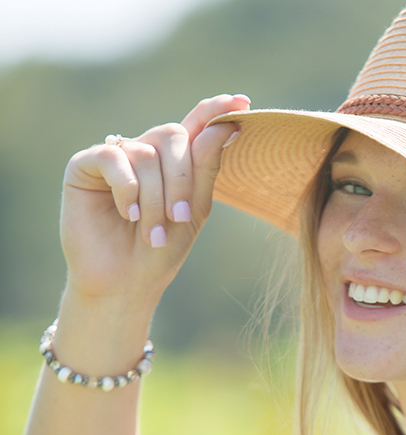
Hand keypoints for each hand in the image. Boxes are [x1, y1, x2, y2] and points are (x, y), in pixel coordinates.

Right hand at [60, 94, 249, 307]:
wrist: (125, 283)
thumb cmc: (159, 253)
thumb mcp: (192, 212)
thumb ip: (205, 169)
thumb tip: (224, 127)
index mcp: (172, 164)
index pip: (194, 126)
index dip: (216, 110)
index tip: (243, 102)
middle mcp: (143, 153)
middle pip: (172, 136)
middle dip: (181, 179)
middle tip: (181, 217)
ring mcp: (114, 157)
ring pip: (146, 153)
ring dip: (155, 197)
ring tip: (152, 231)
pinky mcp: (84, 165)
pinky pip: (114, 158)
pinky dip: (128, 189)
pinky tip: (129, 214)